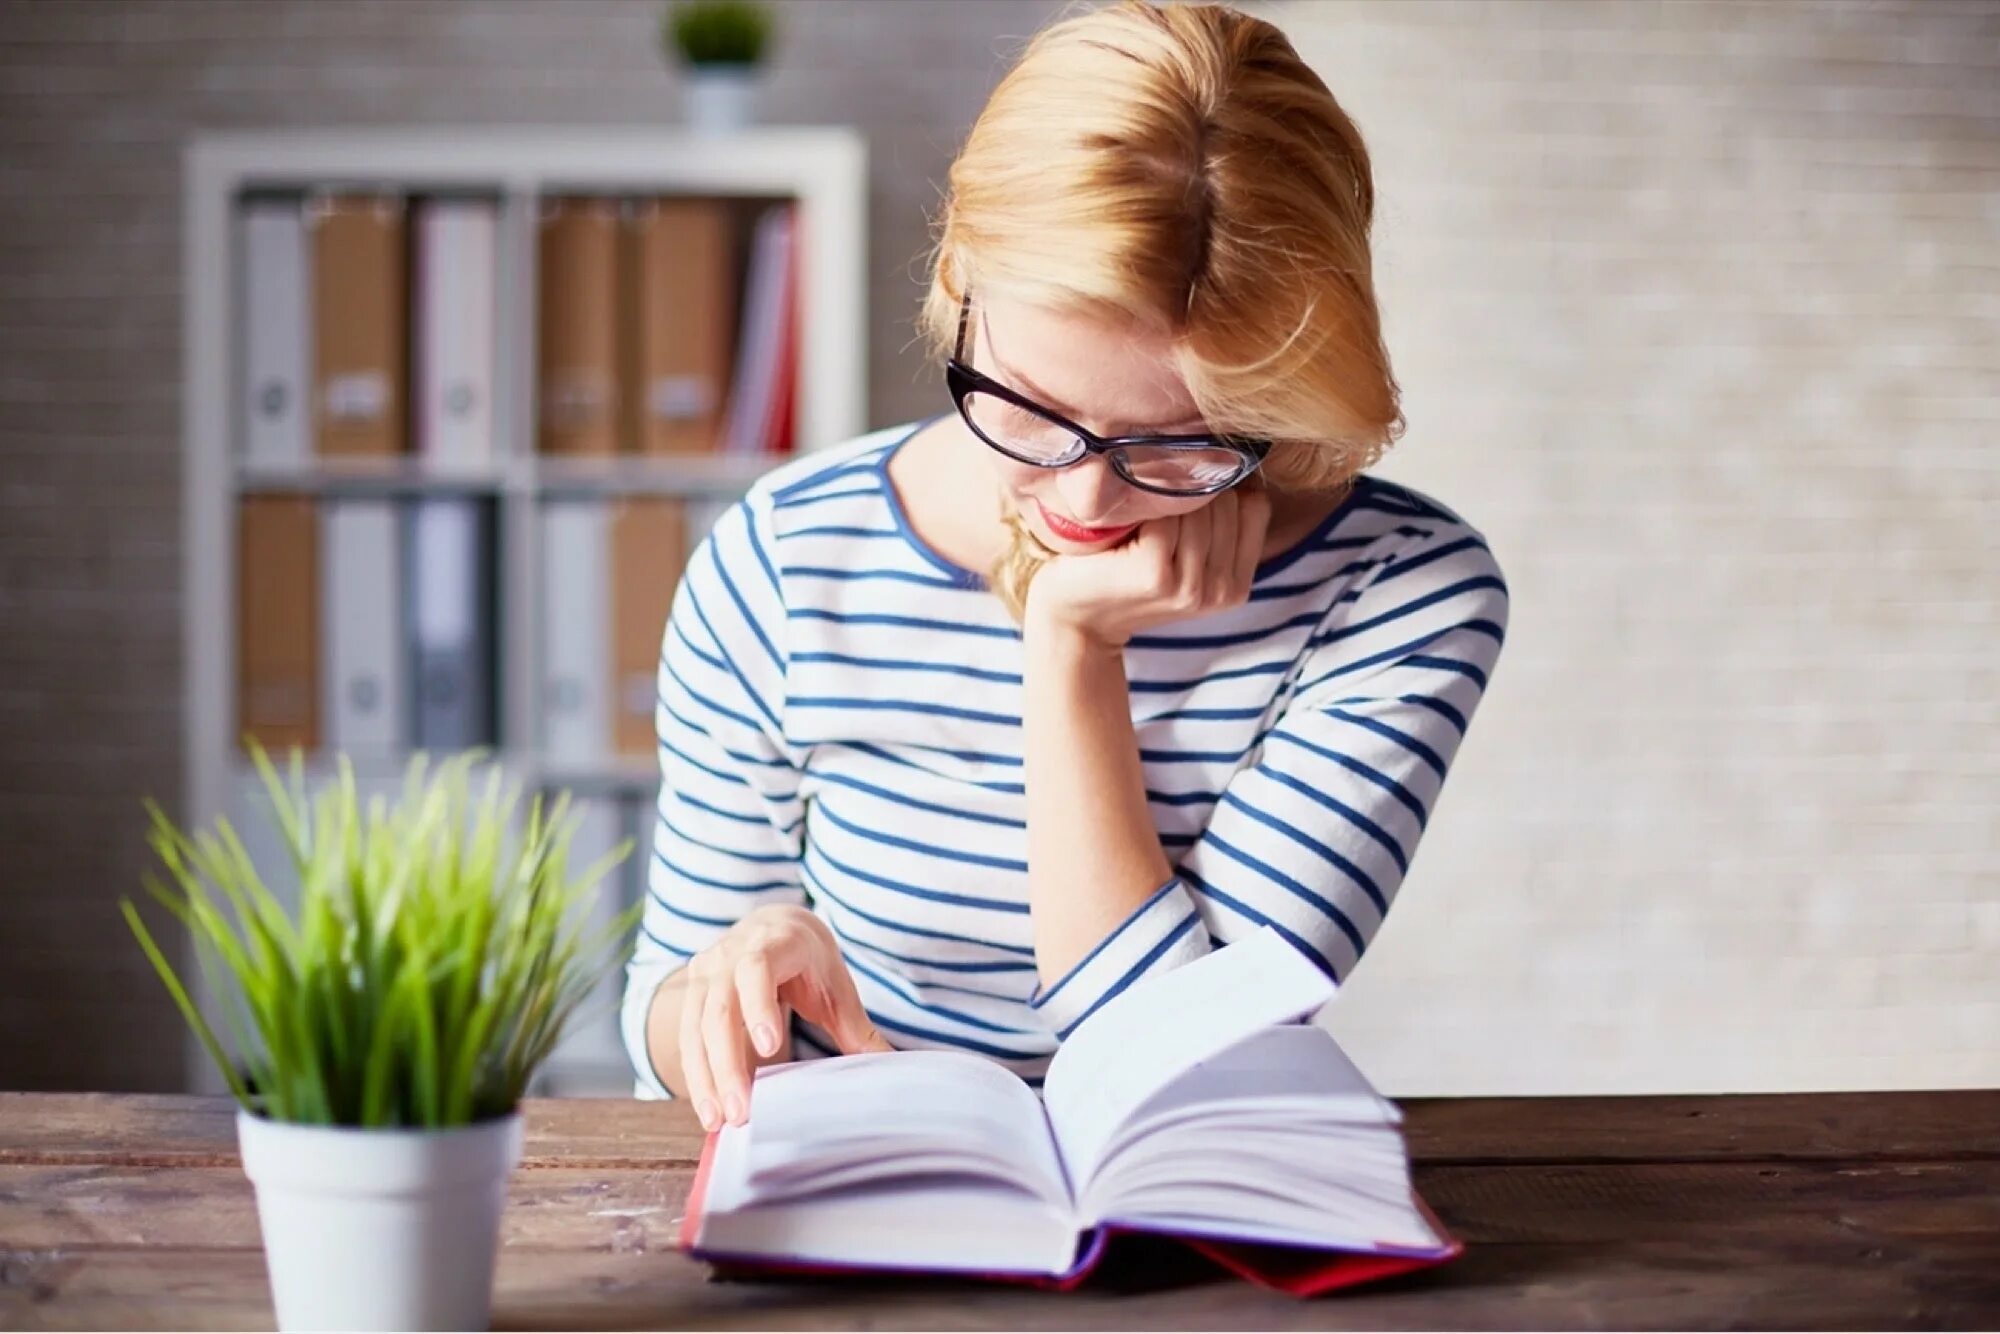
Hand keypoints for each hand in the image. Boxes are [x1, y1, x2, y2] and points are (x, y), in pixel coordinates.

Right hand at [679, 904, 890, 1129]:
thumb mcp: (836, 987)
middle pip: (721, 1007)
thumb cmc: (810, 962)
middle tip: (740, 1111)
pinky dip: (696, 1075)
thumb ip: (858, 1028)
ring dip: (705, 1077)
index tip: (768, 1047)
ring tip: (718, 1121)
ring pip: (696, 1026)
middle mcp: (731, 953)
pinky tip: (709, 1109)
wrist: (774, 927)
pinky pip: (687, 1037)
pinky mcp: (692, 993)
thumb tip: (894, 1068)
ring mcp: (706, 972)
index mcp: (775, 942)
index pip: (758, 969)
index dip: (758, 1005)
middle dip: (728, 1063)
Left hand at [1023, 484, 1272, 650]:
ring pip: (1197, 506)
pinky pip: (1164, 515)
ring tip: (1141, 522)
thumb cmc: (1129, 570)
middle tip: (1155, 516)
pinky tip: (1124, 528)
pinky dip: (1142, 510)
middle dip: (1190, 494)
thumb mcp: (1187, 555)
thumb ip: (1220, 523)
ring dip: (1164, 500)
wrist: (1076, 615)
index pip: (1255, 505)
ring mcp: (1191, 587)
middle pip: (1226, 502)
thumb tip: (1239, 457)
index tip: (1185, 501)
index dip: (1220, 490)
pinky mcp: (1156, 575)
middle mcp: (1221, 591)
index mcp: (1237, 586)